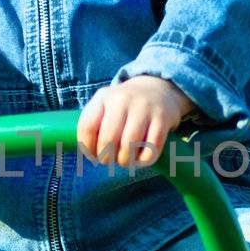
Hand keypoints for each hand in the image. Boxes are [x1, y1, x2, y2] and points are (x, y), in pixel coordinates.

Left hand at [77, 77, 196, 169]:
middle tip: (110, 160)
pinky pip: (151, 149)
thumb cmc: (124, 107)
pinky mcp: (162, 119)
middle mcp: (122, 99)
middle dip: (107, 157)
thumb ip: (93, 126)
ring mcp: (144, 108)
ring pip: (129, 145)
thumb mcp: (105, 106)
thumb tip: (90, 155)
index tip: (94, 155)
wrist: (157, 89)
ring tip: (125, 160)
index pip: (87, 127)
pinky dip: (144, 160)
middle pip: (108, 139)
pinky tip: (141, 158)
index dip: (87, 148)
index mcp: (103, 97)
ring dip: (125, 161)